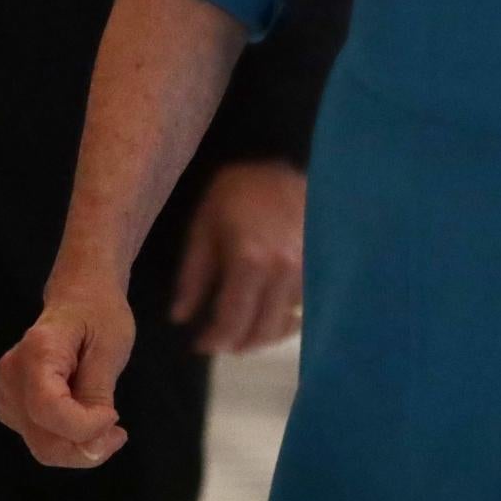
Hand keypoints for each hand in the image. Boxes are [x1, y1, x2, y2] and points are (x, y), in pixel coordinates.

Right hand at [0, 276, 136, 468]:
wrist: (79, 298)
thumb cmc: (99, 315)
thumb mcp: (111, 349)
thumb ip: (97, 400)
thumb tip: (91, 449)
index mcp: (36, 351)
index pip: (49, 410)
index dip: (85, 426)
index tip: (115, 417)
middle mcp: (10, 375)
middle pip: (44, 439)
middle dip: (86, 446)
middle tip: (117, 432)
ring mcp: (5, 393)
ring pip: (43, 447)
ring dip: (79, 446)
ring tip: (103, 419)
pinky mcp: (10, 406)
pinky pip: (40, 440)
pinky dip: (68, 440)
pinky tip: (85, 417)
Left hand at [171, 161, 304, 353]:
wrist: (283, 156)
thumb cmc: (236, 189)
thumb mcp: (203, 226)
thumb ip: (192, 276)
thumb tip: (180, 317)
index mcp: (249, 261)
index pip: (231, 322)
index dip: (213, 340)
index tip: (199, 343)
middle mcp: (283, 271)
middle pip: (261, 331)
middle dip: (236, 343)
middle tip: (219, 341)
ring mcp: (307, 270)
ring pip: (285, 324)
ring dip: (261, 334)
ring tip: (242, 329)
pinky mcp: (321, 265)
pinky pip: (303, 307)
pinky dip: (285, 318)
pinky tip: (271, 314)